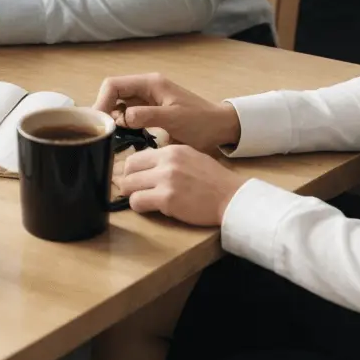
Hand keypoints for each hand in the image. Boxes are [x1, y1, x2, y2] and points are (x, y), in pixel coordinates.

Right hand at [94, 73, 240, 151]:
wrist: (220, 128)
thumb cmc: (201, 122)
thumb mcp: (174, 119)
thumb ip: (147, 116)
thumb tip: (121, 118)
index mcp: (150, 83)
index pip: (114, 84)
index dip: (102, 100)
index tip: (99, 122)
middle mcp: (145, 87)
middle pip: (113, 93)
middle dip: (104, 109)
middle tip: (102, 132)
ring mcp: (147, 99)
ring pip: (118, 103)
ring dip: (112, 117)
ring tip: (111, 135)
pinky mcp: (149, 111)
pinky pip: (128, 114)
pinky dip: (121, 123)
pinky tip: (122, 136)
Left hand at [117, 145, 246, 225]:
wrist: (232, 196)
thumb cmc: (213, 180)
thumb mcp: (190, 158)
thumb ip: (168, 160)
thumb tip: (146, 167)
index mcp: (171, 150)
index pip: (135, 157)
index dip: (131, 171)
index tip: (135, 180)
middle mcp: (166, 162)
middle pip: (128, 171)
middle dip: (128, 184)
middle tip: (136, 192)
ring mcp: (165, 180)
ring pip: (128, 186)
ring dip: (133, 196)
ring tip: (144, 201)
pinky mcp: (167, 199)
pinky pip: (138, 202)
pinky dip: (140, 207)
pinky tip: (150, 208)